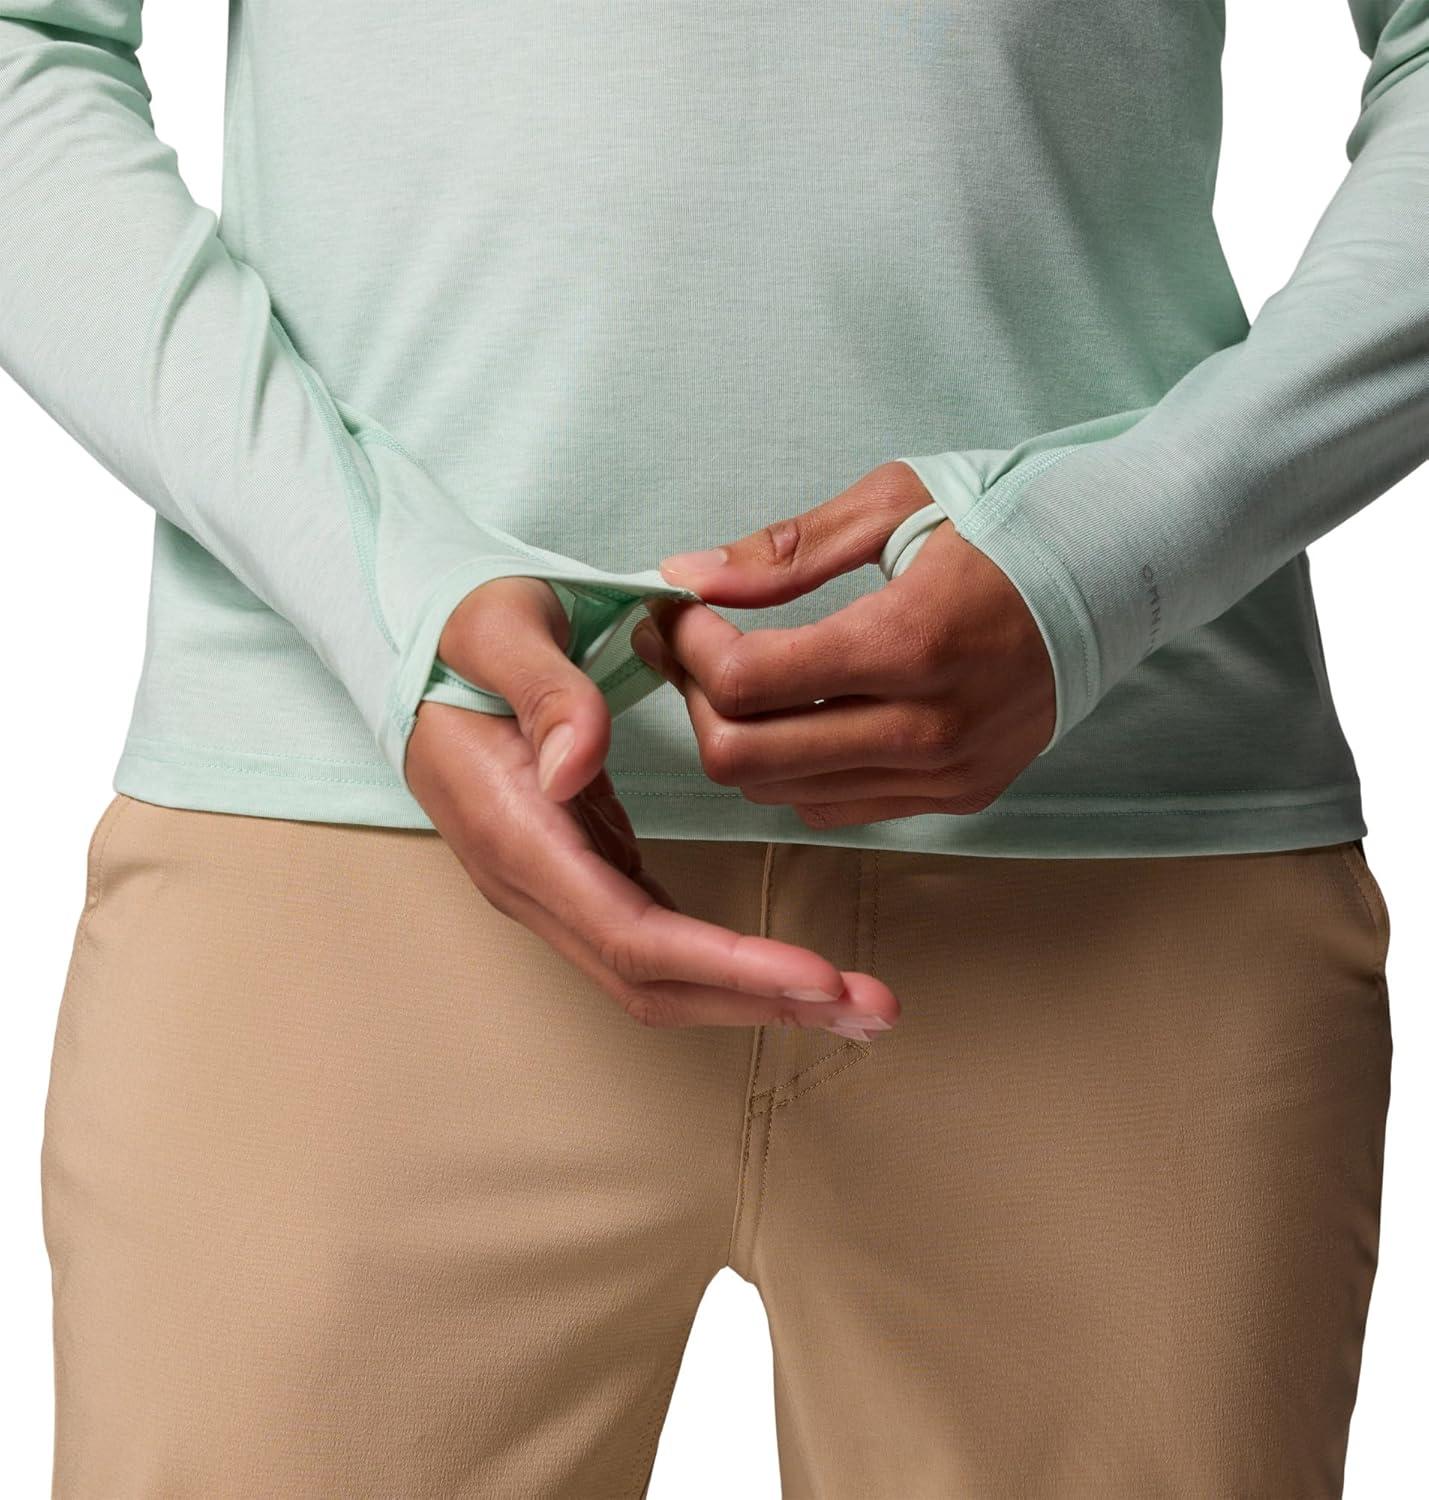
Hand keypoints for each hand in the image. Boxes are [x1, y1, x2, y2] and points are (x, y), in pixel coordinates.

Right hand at [404, 577, 898, 1033]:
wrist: (421, 651)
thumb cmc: (467, 633)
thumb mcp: (501, 628)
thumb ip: (544, 691)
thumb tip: (575, 768)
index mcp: (515, 832)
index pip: (629, 934)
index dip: (725, 965)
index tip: (815, 977)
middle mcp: (531, 883)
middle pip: (652, 981)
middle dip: (762, 1001)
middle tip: (873, 1010)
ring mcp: (553, 889)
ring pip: (657, 978)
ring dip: (756, 997)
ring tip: (855, 1003)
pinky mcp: (581, 876)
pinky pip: (655, 945)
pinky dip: (727, 967)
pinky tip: (789, 972)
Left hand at [633, 462, 1054, 828]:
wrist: (1125, 571)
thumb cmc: (1012, 519)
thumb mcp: (896, 503)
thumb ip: (786, 553)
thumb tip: (687, 577)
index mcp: (911, 641)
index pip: (749, 683)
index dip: (689, 649)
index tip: (679, 611)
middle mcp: (929, 727)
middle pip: (749, 761)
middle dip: (696, 702)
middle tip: (693, 650)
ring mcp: (947, 772)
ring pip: (783, 795)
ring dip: (740, 739)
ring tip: (743, 677)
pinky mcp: (960, 795)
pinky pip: (837, 807)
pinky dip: (795, 769)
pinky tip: (801, 712)